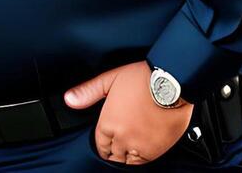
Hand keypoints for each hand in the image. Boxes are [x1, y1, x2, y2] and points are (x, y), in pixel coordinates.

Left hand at [63, 61, 192, 164]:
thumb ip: (89, 91)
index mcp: (108, 122)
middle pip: (112, 154)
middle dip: (113, 149)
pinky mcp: (155, 149)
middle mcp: (121, 137)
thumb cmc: (143, 78)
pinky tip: (142, 149)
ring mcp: (138, 145)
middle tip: (118, 142)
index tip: (106, 139)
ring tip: (129, 146)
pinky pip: (143, 162)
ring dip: (126, 155)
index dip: (103, 142)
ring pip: (126, 161)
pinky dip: (140, 158)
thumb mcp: (111, 79)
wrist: (171, 81)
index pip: (100, 143)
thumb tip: (70, 99)